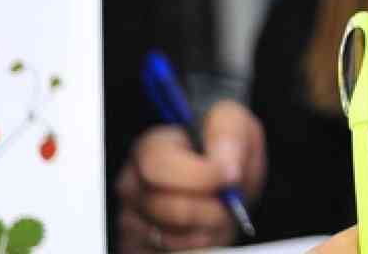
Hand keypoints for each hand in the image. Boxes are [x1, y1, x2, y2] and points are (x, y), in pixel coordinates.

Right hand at [114, 100, 265, 251]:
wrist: (222, 179)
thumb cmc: (222, 149)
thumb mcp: (235, 125)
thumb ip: (229, 134)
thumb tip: (226, 167)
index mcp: (150, 148)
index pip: (157, 165)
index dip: (198, 175)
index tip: (230, 177)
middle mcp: (132, 185)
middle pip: (165, 208)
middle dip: (208, 209)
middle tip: (229, 202)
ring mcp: (132, 219)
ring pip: (172, 238)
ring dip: (208, 230)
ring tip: (220, 212)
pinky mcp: (138, 247)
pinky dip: (199, 247)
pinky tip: (207, 229)